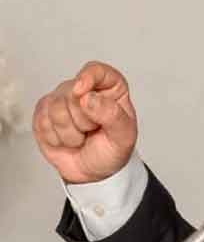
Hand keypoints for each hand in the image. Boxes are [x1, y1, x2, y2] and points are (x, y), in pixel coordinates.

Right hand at [32, 61, 137, 183]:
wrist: (94, 171)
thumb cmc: (112, 149)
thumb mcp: (124, 135)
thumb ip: (112, 115)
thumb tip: (88, 98)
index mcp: (111, 88)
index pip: (97, 70)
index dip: (88, 77)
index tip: (82, 92)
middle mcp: (86, 89)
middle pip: (72, 92)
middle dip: (83, 120)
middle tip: (93, 130)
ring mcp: (63, 99)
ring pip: (55, 108)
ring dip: (69, 132)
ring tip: (81, 136)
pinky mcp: (44, 112)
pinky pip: (42, 121)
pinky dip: (55, 137)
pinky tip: (66, 140)